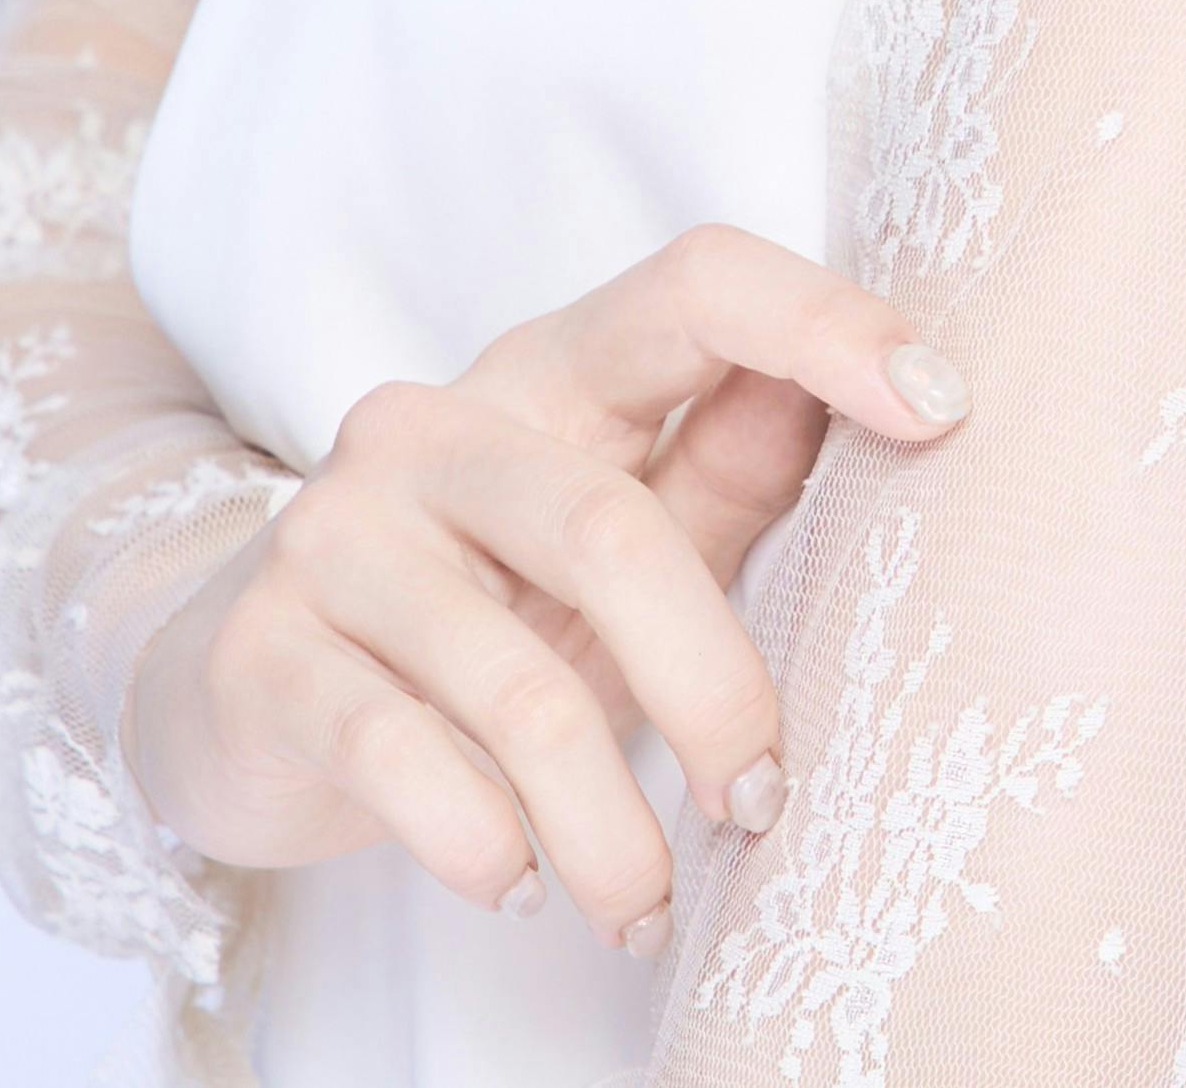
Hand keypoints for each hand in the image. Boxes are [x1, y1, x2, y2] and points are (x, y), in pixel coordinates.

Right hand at [122, 221, 968, 949]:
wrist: (240, 698)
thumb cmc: (485, 613)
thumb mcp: (617, 541)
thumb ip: (733, 470)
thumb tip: (903, 396)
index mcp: (549, 371)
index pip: (693, 282)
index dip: (822, 322)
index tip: (945, 405)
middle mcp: (434, 421)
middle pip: (613, 526)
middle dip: (714, 686)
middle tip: (763, 803)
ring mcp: (335, 530)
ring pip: (515, 681)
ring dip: (609, 821)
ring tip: (647, 903)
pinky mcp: (263, 652)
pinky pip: (398, 754)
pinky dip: (484, 843)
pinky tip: (519, 884)